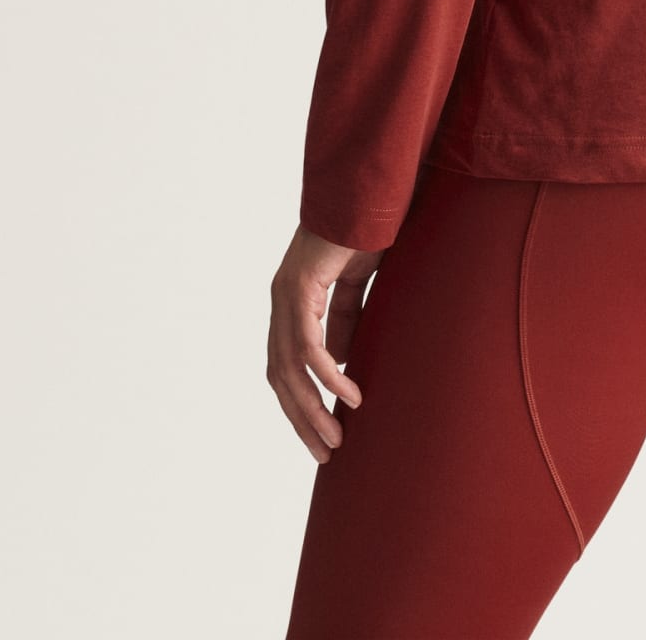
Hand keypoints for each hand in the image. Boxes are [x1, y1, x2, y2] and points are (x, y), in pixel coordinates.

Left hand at [268, 224, 383, 461]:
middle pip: (279, 376)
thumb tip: (338, 360)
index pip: (285, 366)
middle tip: (324, 454)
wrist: (366, 191)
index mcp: (292, 301)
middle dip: (300, 419)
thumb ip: (345, 318)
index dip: (298, 403)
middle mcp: (281, 300)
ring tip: (334, 440)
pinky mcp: (302, 286)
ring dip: (311, 408)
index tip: (319, 436)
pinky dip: (327, 375)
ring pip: (289, 368)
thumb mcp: (356, 284)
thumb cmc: (364, 228)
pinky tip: (348, 394)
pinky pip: (310, 345)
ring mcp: (287, 294)